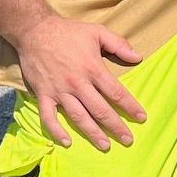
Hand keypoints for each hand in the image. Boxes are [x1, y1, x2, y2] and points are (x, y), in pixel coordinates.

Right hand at [10, 14, 146, 150]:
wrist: (34, 31)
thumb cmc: (68, 32)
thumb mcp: (97, 32)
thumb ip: (119, 44)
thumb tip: (139, 57)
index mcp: (92, 69)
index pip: (116, 93)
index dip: (130, 106)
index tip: (141, 118)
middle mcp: (77, 84)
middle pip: (100, 110)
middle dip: (116, 126)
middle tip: (128, 140)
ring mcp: (59, 91)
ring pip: (79, 117)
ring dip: (93, 133)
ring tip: (105, 146)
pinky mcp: (43, 94)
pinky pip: (49, 117)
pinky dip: (56, 131)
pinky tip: (67, 142)